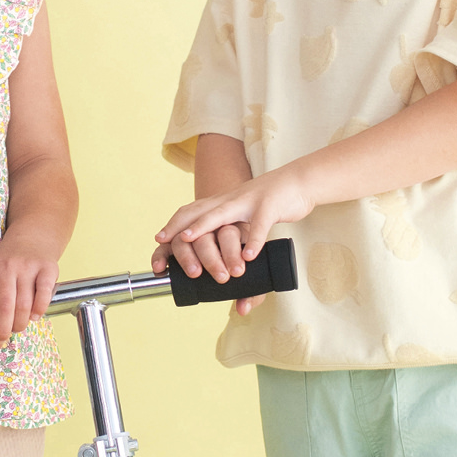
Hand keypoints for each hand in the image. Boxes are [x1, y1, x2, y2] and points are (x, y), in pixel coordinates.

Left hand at [0, 236, 58, 345]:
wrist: (31, 240)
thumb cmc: (7, 266)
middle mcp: (6, 267)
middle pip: (3, 307)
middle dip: (2, 330)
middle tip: (2, 339)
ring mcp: (27, 266)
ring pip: (24, 305)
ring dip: (20, 323)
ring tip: (18, 328)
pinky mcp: (47, 268)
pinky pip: (44, 295)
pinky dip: (39, 310)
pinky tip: (35, 317)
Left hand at [153, 168, 313, 271]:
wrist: (298, 182)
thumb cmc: (270, 204)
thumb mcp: (246, 218)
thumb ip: (235, 239)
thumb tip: (228, 275)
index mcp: (223, 204)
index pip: (192, 210)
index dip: (174, 224)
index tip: (158, 240)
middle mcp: (230, 200)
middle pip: (199, 210)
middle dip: (179, 226)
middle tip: (163, 242)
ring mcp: (249, 202)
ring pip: (223, 214)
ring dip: (205, 227)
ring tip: (190, 241)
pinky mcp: (270, 207)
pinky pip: (260, 224)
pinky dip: (253, 240)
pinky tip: (248, 256)